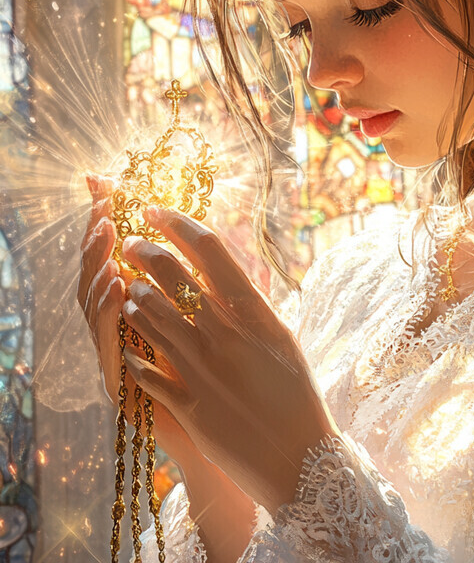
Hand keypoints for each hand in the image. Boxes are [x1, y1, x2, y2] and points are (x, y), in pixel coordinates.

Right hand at [77, 174, 203, 469]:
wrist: (224, 442)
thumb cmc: (224, 383)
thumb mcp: (217, 326)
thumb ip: (205, 288)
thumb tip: (209, 240)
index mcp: (147, 313)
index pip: (125, 257)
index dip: (115, 222)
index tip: (110, 184)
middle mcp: (126, 332)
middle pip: (102, 274)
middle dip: (102, 238)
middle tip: (103, 206)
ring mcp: (120, 358)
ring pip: (98, 308)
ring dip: (102, 268)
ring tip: (108, 237)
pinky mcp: (124, 388)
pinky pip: (109, 345)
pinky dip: (110, 315)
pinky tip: (117, 288)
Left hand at [118, 207, 339, 514]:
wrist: (300, 457)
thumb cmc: (299, 394)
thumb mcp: (282, 338)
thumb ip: (253, 306)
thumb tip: (228, 273)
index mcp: (255, 314)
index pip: (211, 251)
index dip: (179, 224)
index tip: (158, 210)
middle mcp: (225, 334)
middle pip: (173, 276)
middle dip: (144, 251)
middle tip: (131, 241)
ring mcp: (203, 369)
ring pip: (150, 316)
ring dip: (133, 295)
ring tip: (128, 286)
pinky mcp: (187, 404)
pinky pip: (145, 369)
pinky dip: (134, 351)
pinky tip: (128, 341)